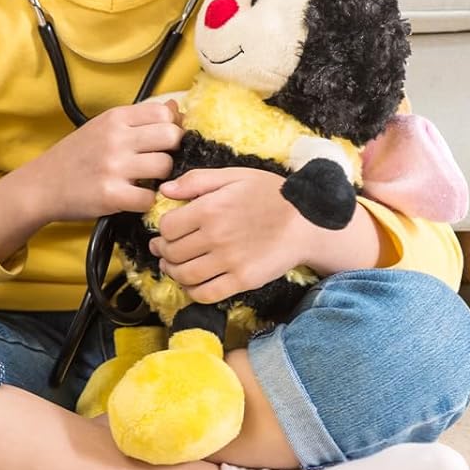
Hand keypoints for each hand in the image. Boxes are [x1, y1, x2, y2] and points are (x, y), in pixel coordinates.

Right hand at [26, 99, 183, 223]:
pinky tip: (135, 198)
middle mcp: (115, 138)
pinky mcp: (110, 195)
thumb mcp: (104, 126)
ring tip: (145, 180)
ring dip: (161, 178)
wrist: (40, 185)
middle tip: (159, 161)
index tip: (164, 140)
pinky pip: (149, 198)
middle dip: (172, 151)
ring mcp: (113, 167)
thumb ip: (139, 119)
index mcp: (115, 118)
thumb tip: (178, 110)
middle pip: (171, 137)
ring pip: (164, 167)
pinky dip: (146, 201)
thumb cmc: (76, 155)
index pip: (164, 112)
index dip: (171, 127)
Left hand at [148, 168, 311, 304]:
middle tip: (165, 250)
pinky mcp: (242, 280)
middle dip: (163, 251)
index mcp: (209, 208)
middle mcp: (215, 237)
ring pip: (184, 275)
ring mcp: (228, 261)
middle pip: (172, 252)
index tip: (168, 231)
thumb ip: (197, 181)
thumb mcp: (235, 176)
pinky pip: (205, 294)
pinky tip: (193, 283)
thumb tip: (164, 190)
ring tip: (174, 267)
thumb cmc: (271, 194)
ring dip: (173, 272)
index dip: (163, 230)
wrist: (307, 221)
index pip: (167, 227)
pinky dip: (192, 292)